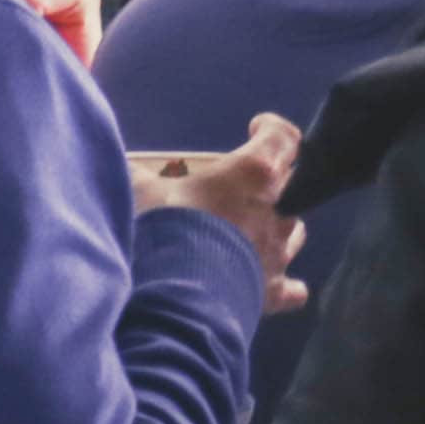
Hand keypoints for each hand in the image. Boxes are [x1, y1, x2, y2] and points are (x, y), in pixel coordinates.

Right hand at [137, 116, 306, 303]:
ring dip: (275, 229)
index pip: (283, 138)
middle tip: (238, 191)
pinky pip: (292, 288)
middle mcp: (278, 210)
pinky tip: (265, 284)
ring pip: (294, 232)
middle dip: (269, 184)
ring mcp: (279, 252)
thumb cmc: (165, 230)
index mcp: (254, 174)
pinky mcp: (274, 290)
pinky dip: (284, 285)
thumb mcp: (142, 193)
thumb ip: (141, 176)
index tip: (257, 129)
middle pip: (291, 185)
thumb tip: (129, 168)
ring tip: (248, 235)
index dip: (272, 130)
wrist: (175, 294)